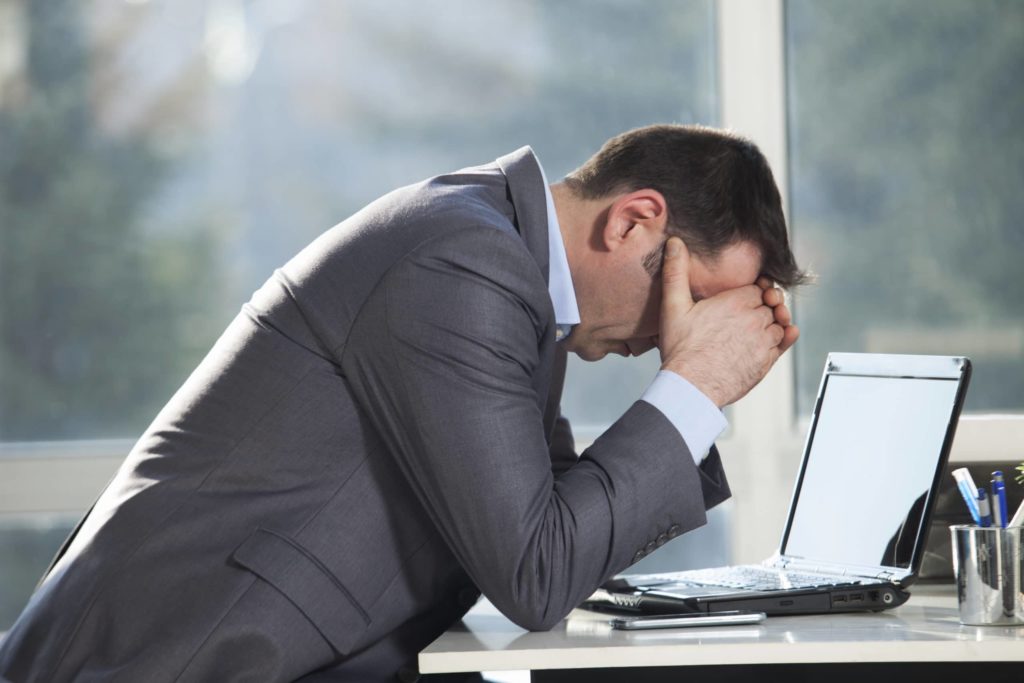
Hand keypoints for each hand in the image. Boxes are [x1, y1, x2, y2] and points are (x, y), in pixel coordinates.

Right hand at [657, 237, 793, 407]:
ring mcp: (763, 340)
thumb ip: (676, 272)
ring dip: (771, 322)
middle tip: (747, 313)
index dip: (753, 291)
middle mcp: (754, 318)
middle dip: (762, 306)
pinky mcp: (766, 360)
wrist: (692, 386)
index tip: (744, 297)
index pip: (758, 287)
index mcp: (736, 301)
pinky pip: (784, 342)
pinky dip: (785, 337)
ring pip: (778, 323)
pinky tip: (779, 336)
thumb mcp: (673, 306)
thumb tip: (674, 244)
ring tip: (755, 327)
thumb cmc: (682, 350)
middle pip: (769, 304)